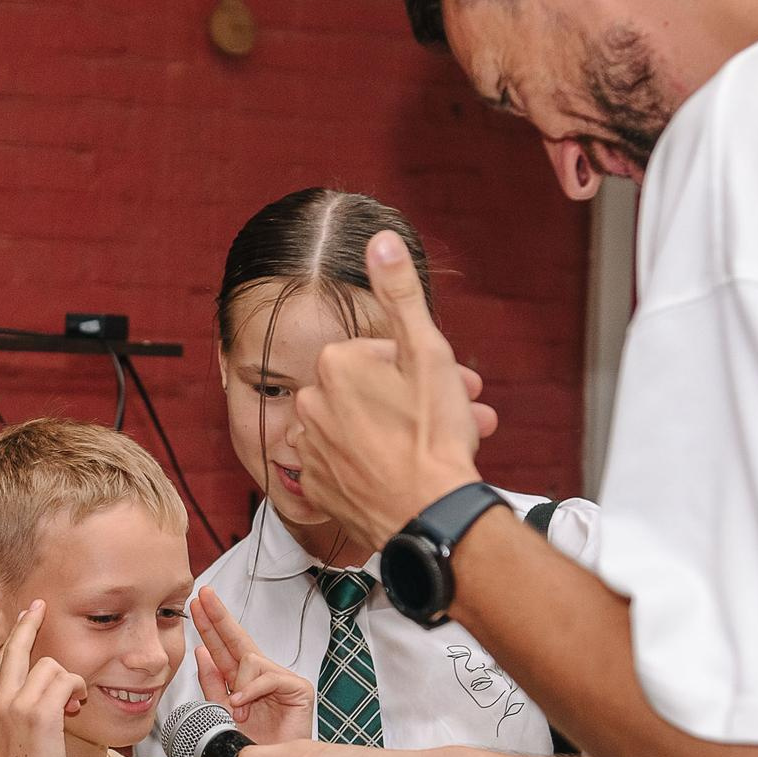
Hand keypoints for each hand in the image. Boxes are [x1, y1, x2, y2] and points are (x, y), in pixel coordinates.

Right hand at [0, 601, 84, 756]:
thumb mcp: (6, 740)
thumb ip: (2, 709)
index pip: (2, 660)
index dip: (16, 635)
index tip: (28, 615)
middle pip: (15, 648)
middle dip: (29, 624)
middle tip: (39, 606)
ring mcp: (15, 705)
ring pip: (50, 666)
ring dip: (70, 680)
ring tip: (74, 704)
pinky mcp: (37, 713)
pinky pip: (65, 680)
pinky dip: (77, 690)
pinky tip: (78, 708)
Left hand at [190, 588, 313, 745]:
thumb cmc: (250, 750)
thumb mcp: (220, 714)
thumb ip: (212, 684)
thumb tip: (202, 652)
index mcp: (240, 682)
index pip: (223, 648)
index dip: (210, 626)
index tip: (197, 603)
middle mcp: (260, 677)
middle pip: (238, 639)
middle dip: (219, 617)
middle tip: (205, 595)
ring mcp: (281, 681)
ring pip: (250, 660)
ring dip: (238, 685)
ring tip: (236, 711)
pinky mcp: (298, 688)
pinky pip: (268, 677)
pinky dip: (251, 690)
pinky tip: (242, 705)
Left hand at [294, 230, 487, 544]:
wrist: (429, 515)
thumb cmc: (432, 437)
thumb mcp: (427, 351)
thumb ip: (399, 293)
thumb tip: (379, 240)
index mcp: (335, 365)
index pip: (376, 355)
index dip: (414, 370)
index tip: (439, 387)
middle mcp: (311, 404)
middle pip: (365, 393)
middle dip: (407, 402)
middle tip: (448, 419)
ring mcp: (310, 449)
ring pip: (356, 429)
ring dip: (390, 434)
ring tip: (431, 450)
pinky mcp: (315, 488)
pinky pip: (343, 466)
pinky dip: (368, 467)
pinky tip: (400, 474)